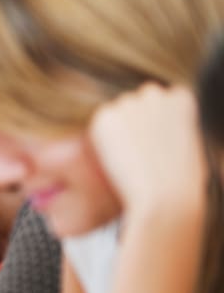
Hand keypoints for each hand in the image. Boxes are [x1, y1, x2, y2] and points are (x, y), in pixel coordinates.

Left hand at [89, 83, 206, 218]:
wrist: (164, 196)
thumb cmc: (184, 184)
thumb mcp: (191, 150)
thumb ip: (177, 133)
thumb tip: (160, 135)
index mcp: (182, 100)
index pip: (168, 99)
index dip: (161, 121)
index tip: (158, 140)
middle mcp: (155, 96)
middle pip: (142, 100)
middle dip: (139, 119)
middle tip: (138, 149)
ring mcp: (128, 104)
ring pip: (119, 112)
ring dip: (120, 128)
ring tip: (130, 160)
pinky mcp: (105, 117)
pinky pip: (101, 125)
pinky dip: (103, 140)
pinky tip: (116, 160)